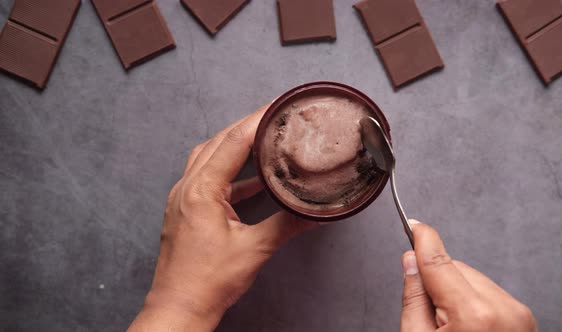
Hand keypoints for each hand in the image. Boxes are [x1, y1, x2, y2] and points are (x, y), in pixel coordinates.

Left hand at [128, 105, 317, 330]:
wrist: (179, 308)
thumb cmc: (207, 282)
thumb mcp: (254, 250)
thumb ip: (286, 225)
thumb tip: (315, 213)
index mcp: (200, 191)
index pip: (232, 143)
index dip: (256, 121)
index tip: (276, 107)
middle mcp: (187, 188)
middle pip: (218, 143)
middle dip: (246, 127)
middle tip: (273, 117)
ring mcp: (183, 198)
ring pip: (209, 157)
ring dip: (235, 146)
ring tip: (263, 140)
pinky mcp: (186, 210)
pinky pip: (208, 178)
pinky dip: (231, 172)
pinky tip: (253, 180)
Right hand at [400, 220, 536, 331]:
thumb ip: (414, 297)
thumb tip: (411, 263)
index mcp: (474, 315)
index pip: (440, 261)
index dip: (423, 239)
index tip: (415, 225)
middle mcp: (503, 309)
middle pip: (456, 269)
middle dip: (438, 280)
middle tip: (429, 313)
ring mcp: (518, 314)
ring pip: (473, 279)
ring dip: (456, 291)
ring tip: (451, 327)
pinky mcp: (524, 318)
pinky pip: (489, 293)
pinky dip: (473, 301)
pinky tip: (468, 327)